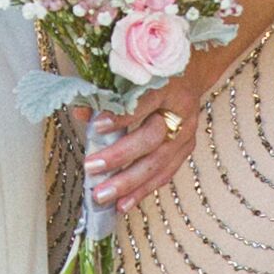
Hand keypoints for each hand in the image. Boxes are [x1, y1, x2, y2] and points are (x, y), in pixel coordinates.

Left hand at [86, 54, 213, 215]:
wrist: (192, 71)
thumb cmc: (155, 71)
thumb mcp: (134, 72)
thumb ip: (106, 91)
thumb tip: (81, 112)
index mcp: (167, 85)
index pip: (143, 103)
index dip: (121, 116)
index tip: (96, 126)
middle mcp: (180, 111)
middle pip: (151, 138)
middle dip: (120, 156)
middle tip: (92, 167)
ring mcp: (186, 133)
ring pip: (159, 163)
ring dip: (129, 183)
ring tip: (103, 195)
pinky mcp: (186, 149)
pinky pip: (164, 174)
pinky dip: (143, 190)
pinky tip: (123, 203)